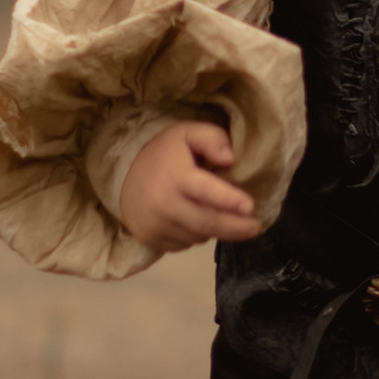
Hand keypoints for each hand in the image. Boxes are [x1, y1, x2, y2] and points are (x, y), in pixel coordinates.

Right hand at [117, 116, 260, 252]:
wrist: (123, 178)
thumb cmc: (164, 155)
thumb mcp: (187, 134)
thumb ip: (212, 138)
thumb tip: (230, 158)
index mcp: (175, 176)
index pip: (205, 190)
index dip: (229, 200)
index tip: (250, 207)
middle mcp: (164, 204)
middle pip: (206, 222)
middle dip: (235, 228)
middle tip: (255, 227)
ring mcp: (156, 225)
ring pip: (198, 235)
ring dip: (214, 229)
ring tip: (220, 215)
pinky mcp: (152, 240)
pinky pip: (185, 244)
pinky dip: (197, 235)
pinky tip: (195, 220)